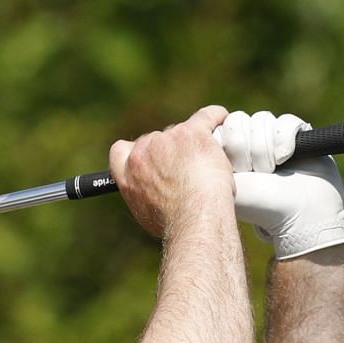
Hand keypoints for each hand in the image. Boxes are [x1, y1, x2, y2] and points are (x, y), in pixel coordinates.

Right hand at [108, 106, 235, 240]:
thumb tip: (153, 194)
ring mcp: (168, 140)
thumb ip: (145, 194)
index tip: (151, 158)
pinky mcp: (193, 133)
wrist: (194, 219)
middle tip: (189, 167)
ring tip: (209, 163)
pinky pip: (207, 117)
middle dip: (172, 150)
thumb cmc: (176, 224)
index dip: (137, 152)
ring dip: (195, 142)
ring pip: (182, 131)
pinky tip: (221, 122)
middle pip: (156, 140)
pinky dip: (216, 119)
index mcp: (128, 174)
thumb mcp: (148, 214)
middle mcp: (144, 152)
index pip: (121, 150)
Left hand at [213, 110, 343, 258]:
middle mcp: (249, 143)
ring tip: (270, 172)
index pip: (221, 127)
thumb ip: (208, 158)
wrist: (296, 214)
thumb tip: (204, 131)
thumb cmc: (258, 204)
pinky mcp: (297, 134)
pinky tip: (286, 159)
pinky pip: (286, 122)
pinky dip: (285, 141)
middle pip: (238, 120)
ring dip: (265, 150)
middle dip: (245, 150)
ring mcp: (272, 138)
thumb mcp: (224, 183)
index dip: (228, 146)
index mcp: (229, 153)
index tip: (235, 169)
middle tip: (252, 173)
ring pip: (261, 120)